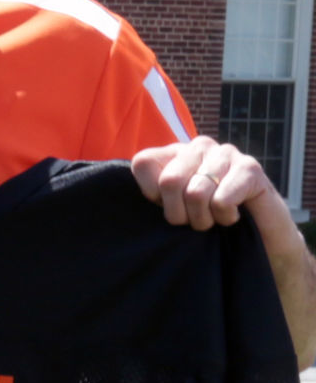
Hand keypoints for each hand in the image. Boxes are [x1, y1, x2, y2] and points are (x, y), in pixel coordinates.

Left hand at [131, 137, 291, 239]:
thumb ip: (147, 197)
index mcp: (173, 152)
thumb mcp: (168, 209)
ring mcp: (226, 153)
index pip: (143, 163)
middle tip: (191, 222)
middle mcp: (198, 146)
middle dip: (178, 214)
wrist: (255, 236)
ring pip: (196, 193)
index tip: (166, 206)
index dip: (151, 196)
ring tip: (212, 219)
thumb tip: (127, 195)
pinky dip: (224, 218)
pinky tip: (232, 214)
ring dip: (203, 219)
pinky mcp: (250, 168)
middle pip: (169, 181)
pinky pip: (222, 200)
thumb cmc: (204, 221)